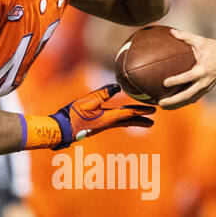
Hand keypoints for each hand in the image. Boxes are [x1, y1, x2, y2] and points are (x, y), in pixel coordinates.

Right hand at [28, 84, 154, 149]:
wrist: (61, 129)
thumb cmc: (73, 115)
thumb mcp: (87, 102)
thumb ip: (102, 94)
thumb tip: (117, 87)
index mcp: (108, 118)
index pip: (129, 113)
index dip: (141, 111)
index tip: (154, 110)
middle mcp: (108, 123)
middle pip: (128, 121)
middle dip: (140, 120)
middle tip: (152, 121)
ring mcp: (102, 125)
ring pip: (122, 122)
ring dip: (133, 121)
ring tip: (141, 121)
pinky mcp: (96, 125)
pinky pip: (114, 121)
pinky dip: (122, 119)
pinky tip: (120, 118)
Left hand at [159, 28, 215, 108]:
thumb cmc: (214, 49)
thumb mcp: (201, 41)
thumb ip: (186, 36)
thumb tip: (171, 32)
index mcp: (202, 70)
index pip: (187, 77)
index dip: (176, 81)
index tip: (164, 83)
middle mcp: (204, 81)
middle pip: (187, 95)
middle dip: (174, 101)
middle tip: (160, 103)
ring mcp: (205, 88)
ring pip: (190, 100)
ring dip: (177, 105)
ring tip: (163, 107)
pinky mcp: (206, 90)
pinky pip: (193, 98)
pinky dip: (183, 102)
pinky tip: (173, 104)